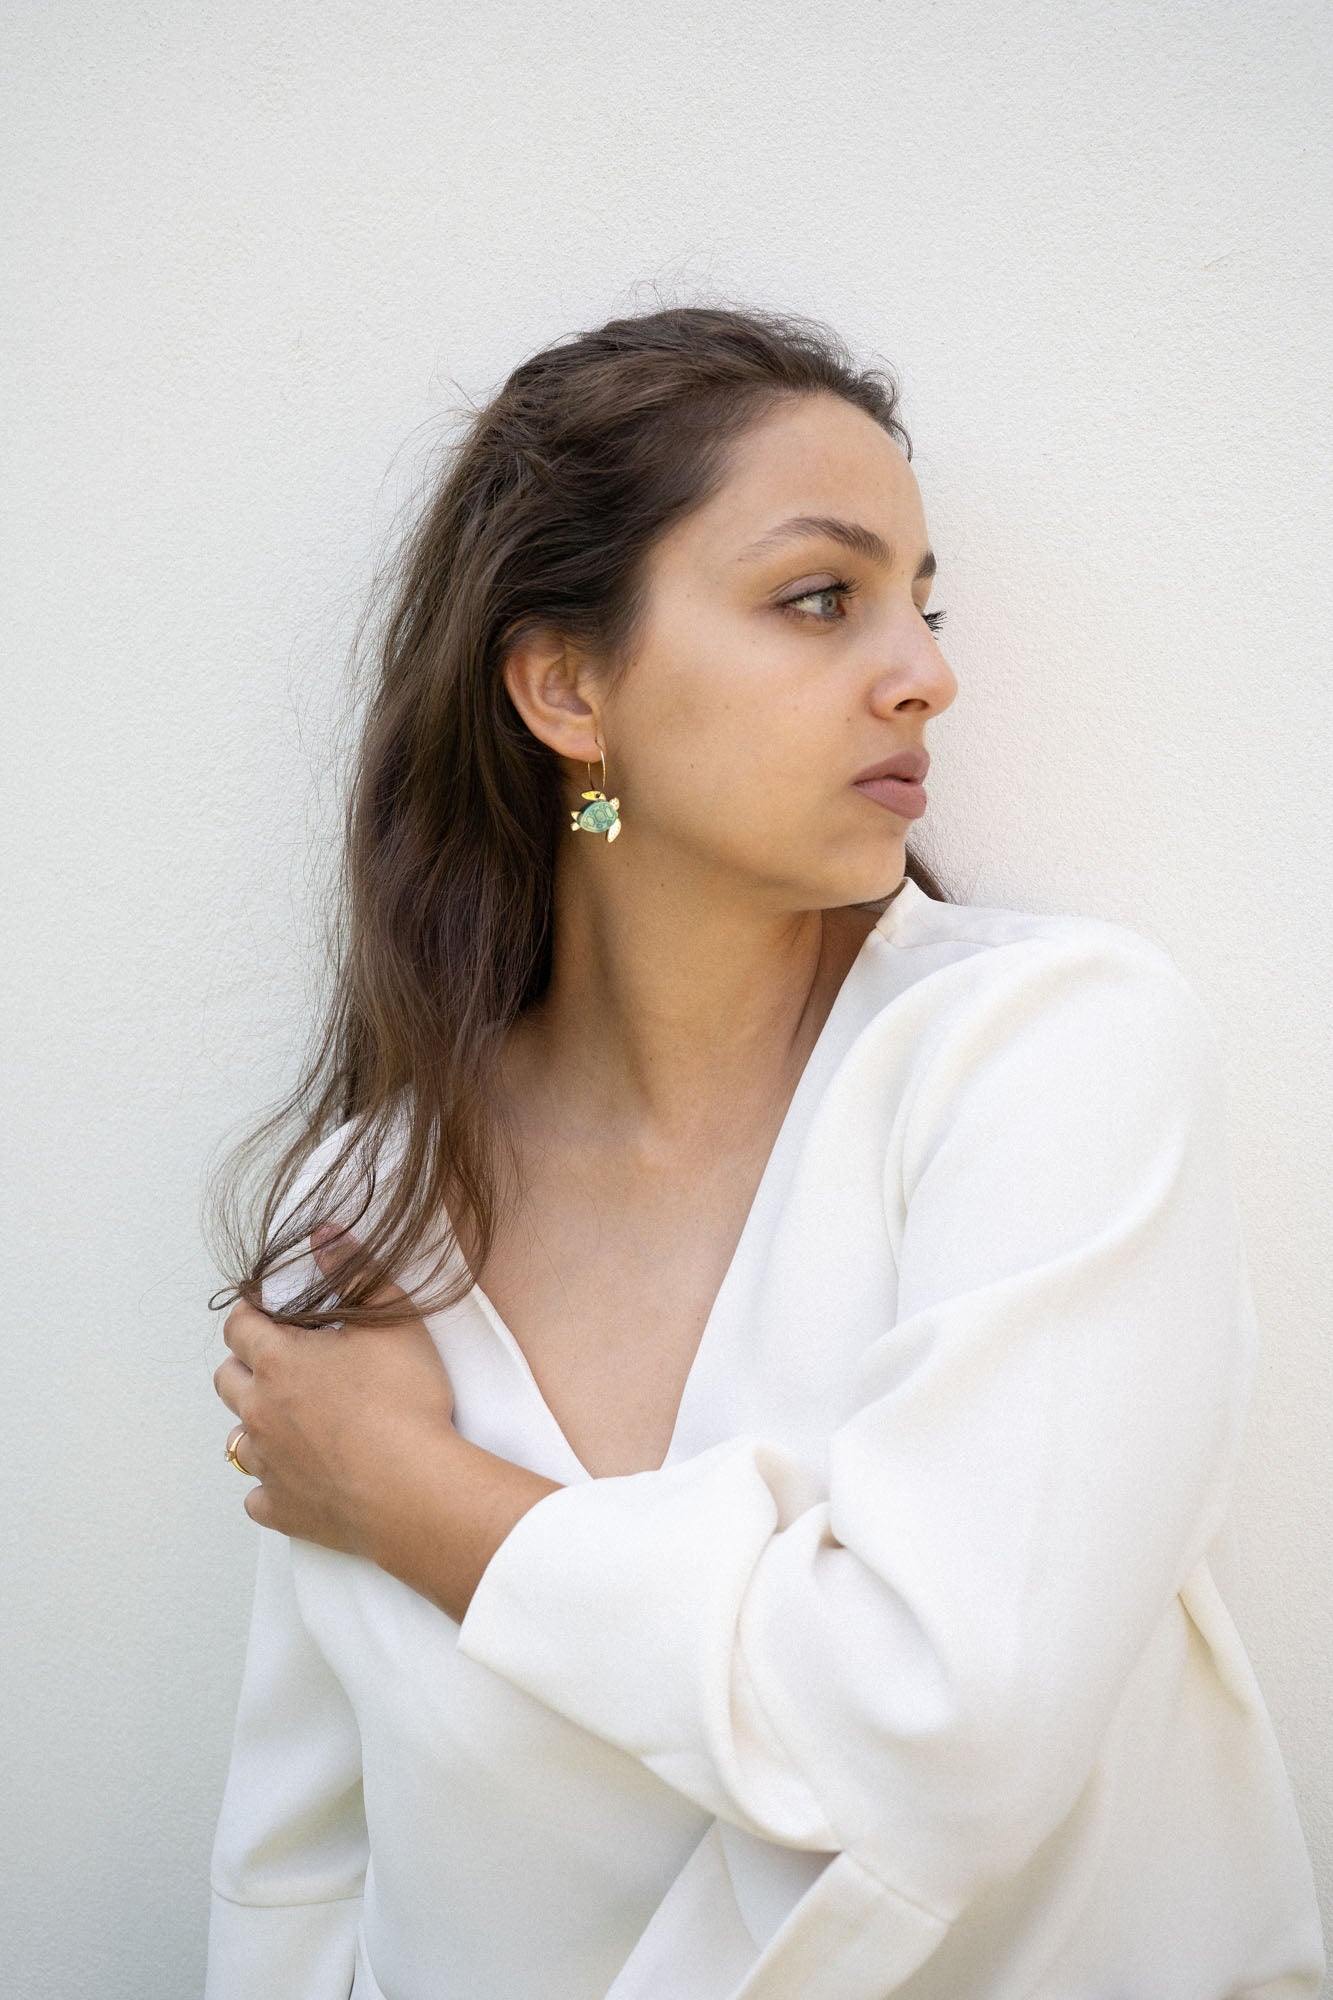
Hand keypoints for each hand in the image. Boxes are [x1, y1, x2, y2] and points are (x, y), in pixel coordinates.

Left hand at [213, 1226, 457, 1561]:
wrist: (413, 1489)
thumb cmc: (404, 1402)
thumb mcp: (392, 1320)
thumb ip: (356, 1270)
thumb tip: (322, 1234)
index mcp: (279, 1362)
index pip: (239, 1326)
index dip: (250, 1313)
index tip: (267, 1311)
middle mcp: (260, 1412)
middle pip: (226, 1380)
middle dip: (246, 1365)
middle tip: (282, 1362)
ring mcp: (268, 1464)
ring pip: (236, 1440)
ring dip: (256, 1426)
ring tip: (291, 1420)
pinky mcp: (283, 1509)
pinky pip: (258, 1497)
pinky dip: (272, 1484)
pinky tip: (297, 1476)